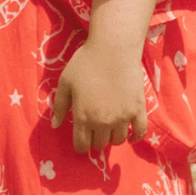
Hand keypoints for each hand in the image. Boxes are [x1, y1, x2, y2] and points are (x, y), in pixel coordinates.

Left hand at [50, 38, 147, 153]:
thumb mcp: (65, 83)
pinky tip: (130, 136)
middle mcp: (102, 122)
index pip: (81, 146)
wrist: (113, 48)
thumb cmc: (85, 63)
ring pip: (118, 140)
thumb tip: (55, 126)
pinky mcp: (138, 109)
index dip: (80, 146)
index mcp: (83, 118)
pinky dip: (135, 137)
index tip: (82, 139)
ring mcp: (122, 117)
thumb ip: (59, 106)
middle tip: (95, 130)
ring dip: (112, 137)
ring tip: (110, 127)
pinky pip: (140, 132)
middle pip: (100, 144)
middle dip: (95, 140)